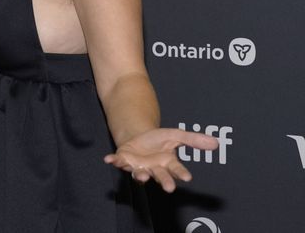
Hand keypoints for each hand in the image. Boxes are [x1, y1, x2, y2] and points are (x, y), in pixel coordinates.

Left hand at [104, 127, 218, 192]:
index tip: (187, 178)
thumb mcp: (176, 135)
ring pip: (140, 174)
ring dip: (140, 175)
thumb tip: (216, 143)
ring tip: (142, 175)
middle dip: (164, 182)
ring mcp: (139, 166)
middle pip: (160, 176)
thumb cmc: (159, 140)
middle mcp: (154, 168)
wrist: (138, 138)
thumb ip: (194, 140)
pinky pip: (118, 162)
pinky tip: (108, 159)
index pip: (177, 169)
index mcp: (168, 163)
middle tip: (169, 188)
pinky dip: (113, 161)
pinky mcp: (124, 161)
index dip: (181, 173)